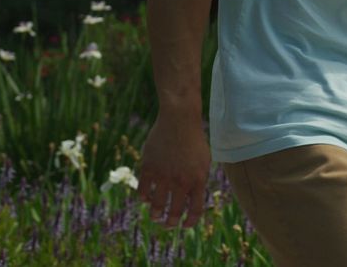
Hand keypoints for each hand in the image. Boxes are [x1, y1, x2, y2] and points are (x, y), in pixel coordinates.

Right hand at [138, 113, 210, 227]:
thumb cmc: (194, 140)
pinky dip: (144, 198)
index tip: (184, 226)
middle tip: (167, 224)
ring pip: (156, 206)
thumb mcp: (204, 162)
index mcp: (198, 180)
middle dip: (170, 223)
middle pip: (174, 212)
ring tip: (155, 216)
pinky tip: (146, 198)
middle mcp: (181, 181)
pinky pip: (143, 191)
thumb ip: (198, 181)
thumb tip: (191, 200)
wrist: (179, 120)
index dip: (190, 222)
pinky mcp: (149, 169)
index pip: (195, 210)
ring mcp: (164, 176)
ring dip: (155, 214)